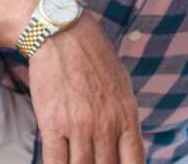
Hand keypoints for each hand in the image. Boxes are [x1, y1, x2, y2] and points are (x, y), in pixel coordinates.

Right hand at [28, 14, 144, 163]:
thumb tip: (126, 144)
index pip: (134, 159)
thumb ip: (124, 115)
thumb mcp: (121, 83)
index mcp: (127, 112)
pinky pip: (55, 163)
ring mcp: (79, 125)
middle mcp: (106, 122)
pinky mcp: (52, 124)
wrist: (65, 35)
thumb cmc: (95, 57)